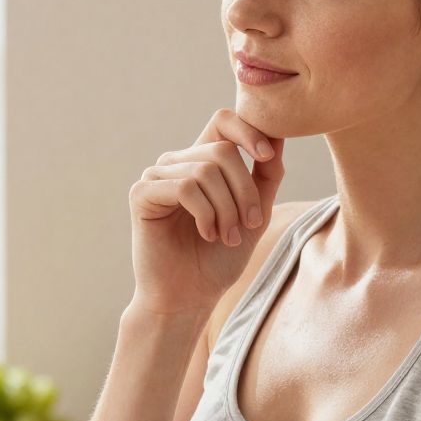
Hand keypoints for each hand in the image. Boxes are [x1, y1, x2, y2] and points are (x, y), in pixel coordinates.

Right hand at [128, 109, 284, 317]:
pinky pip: (184, 187)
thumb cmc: (218, 260)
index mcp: (201, 162)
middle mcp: (177, 163)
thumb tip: (278, 134)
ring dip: (226, 209)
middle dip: (244, 190)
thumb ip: (265, 175)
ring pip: (205, 171)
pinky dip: (204, 213)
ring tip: (225, 237)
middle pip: (222, 151)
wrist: (189, 298)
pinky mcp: (142, 194)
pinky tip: (205, 234)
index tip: (267, 156)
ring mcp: (156, 176)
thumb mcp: (254, 214)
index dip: (248, 130)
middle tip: (247, 225)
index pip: (222, 121)